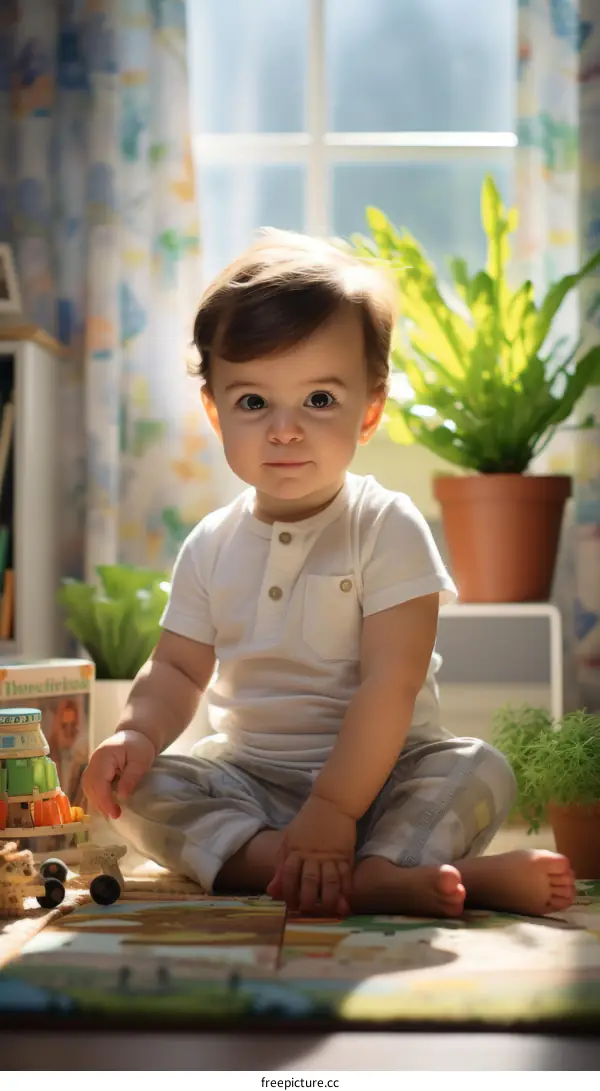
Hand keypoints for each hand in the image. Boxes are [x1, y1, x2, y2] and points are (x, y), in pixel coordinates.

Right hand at [82, 730, 155, 818]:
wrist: (135, 735)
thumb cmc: (139, 747)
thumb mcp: (140, 761)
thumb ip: (131, 777)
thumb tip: (122, 796)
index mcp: (104, 756)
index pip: (99, 782)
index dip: (105, 800)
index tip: (115, 813)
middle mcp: (93, 761)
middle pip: (90, 787)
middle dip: (101, 803)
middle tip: (116, 815)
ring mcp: (92, 765)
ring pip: (88, 788)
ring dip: (97, 802)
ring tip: (112, 812)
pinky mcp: (94, 770)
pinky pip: (91, 786)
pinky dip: (97, 796)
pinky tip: (107, 804)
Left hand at [267, 794, 355, 915]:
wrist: (331, 804)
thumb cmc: (306, 823)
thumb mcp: (288, 841)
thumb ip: (280, 867)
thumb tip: (272, 892)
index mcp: (294, 850)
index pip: (288, 876)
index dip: (288, 893)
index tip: (290, 905)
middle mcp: (312, 855)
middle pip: (309, 882)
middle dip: (307, 901)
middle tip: (307, 912)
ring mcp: (330, 855)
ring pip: (330, 881)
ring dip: (328, 899)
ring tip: (326, 911)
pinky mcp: (346, 854)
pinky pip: (346, 875)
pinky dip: (346, 890)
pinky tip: (344, 901)